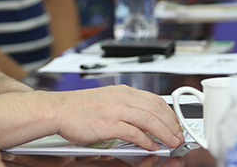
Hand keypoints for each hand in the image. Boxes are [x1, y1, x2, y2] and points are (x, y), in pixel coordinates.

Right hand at [49, 85, 183, 150]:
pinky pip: (134, 132)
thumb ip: (125, 107)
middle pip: (157, 109)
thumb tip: (143, 120)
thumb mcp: (107, 100)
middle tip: (179, 136)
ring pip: (149, 120)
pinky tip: (152, 146)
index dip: (169, 113)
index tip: (176, 124)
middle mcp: (122, 98)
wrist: (58, 109)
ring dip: (164, 133)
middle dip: (172, 124)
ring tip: (172, 142)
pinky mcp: (109, 124)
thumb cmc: (78, 108)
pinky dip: (146, 140)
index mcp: (123, 91)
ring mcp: (116, 110)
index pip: (155, 100)